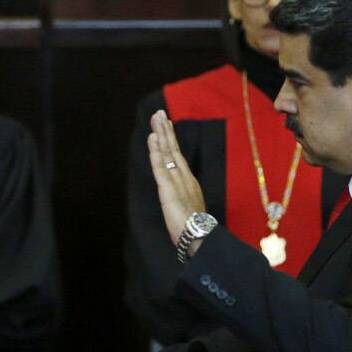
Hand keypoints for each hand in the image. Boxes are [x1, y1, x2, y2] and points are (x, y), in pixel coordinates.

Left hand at [148, 110, 206, 246]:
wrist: (200, 239)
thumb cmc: (195, 228)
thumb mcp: (189, 207)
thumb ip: (185, 198)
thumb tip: (181, 196)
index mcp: (188, 182)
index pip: (177, 156)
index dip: (171, 139)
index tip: (166, 124)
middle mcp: (184, 178)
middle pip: (173, 149)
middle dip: (166, 130)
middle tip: (159, 113)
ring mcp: (177, 182)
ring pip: (167, 154)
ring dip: (160, 135)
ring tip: (155, 119)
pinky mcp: (169, 191)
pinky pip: (160, 169)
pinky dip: (156, 154)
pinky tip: (152, 141)